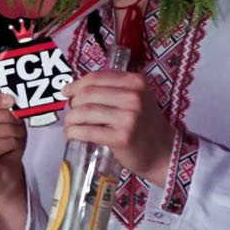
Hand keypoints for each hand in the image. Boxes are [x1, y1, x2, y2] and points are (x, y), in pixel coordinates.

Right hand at [0, 93, 27, 229]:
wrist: (6, 173)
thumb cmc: (5, 145)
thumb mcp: (7, 122)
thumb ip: (5, 110)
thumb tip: (11, 100)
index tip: (11, 101)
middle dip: (2, 115)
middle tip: (17, 120)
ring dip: (8, 130)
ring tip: (18, 134)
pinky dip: (9, 143)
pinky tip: (14, 144)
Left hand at [63, 69, 174, 185]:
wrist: (162, 152)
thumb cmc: (144, 126)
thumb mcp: (137, 99)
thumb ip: (114, 90)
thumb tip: (77, 89)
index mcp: (136, 82)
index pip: (97, 77)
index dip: (76, 84)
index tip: (66, 92)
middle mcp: (134, 97)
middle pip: (88, 94)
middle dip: (73, 104)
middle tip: (71, 113)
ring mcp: (129, 117)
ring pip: (85, 112)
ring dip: (70, 119)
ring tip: (69, 125)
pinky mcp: (121, 137)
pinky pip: (87, 131)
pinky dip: (73, 132)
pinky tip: (71, 134)